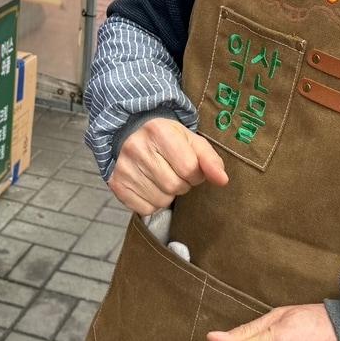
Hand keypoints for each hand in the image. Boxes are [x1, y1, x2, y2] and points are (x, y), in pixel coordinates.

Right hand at [107, 118, 226, 214]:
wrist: (133, 135)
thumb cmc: (168, 140)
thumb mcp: (192, 142)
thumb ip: (211, 160)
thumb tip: (222, 180)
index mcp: (158, 131)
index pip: (189, 168)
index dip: (196, 174)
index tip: (190, 168)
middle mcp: (136, 147)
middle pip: (173, 186)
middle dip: (182, 185)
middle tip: (175, 174)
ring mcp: (124, 167)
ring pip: (160, 200)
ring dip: (168, 195)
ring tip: (162, 179)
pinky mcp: (116, 184)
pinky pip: (145, 209)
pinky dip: (153, 204)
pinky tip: (149, 187)